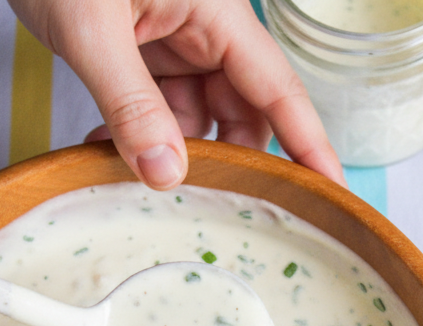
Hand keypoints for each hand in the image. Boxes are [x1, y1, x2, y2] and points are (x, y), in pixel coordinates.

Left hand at [9, 0, 345, 188]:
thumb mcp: (92, 31)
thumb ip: (130, 104)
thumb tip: (165, 173)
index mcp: (217, 14)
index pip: (279, 91)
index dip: (310, 145)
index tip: (329, 192)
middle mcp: (204, 31)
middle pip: (243, 113)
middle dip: (224, 162)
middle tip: (206, 210)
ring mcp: (172, 42)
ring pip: (196, 119)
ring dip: (170, 154)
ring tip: (133, 178)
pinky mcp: (140, 52)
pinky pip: (156, 110)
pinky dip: (136, 138)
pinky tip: (105, 152)